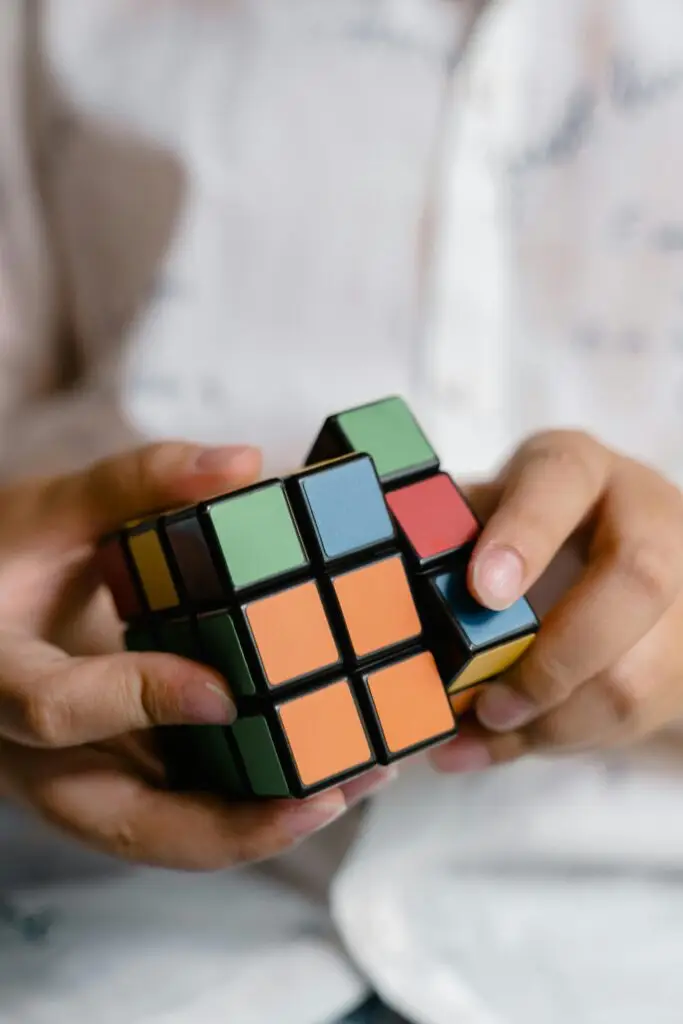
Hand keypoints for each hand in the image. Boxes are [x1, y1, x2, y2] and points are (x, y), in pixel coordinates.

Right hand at [0, 442, 391, 868]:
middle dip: (234, 826)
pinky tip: (326, 765)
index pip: (56, 708)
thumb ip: (136, 483)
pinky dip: (254, 798)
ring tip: (358, 778)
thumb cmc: (7, 559)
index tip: (223, 691)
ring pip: (167, 832)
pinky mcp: (116, 777)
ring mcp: (78, 777)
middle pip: (125, 825)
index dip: (139, 699)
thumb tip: (243, 463)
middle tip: (332, 792)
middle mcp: (32, 753)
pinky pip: (185, 806)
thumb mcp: (52, 510)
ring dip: (264, 822)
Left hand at [431, 430, 682, 771]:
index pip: (563, 481)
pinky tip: (493, 745)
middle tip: (489, 702)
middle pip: (635, 584)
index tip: (482, 591)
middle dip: (557, 657)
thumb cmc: (535, 522)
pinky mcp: (677, 663)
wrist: (626, 546)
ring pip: (636, 674)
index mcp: (581, 470)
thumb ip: (447, 529)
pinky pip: (630, 719)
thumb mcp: (490, 505)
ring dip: (553, 721)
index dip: (525, 534)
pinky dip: (552, 741)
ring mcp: (676, 598)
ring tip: (481, 731)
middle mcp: (646, 522)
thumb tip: (378, 573)